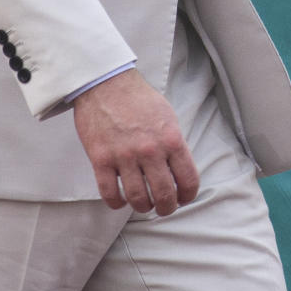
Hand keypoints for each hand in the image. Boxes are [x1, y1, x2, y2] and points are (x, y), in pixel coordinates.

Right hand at [73, 70, 199, 215]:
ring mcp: (125, 156)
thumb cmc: (137, 97)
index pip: (188, 179)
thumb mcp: (167, 115)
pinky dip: (117, 203)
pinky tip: (120, 200)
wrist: (106, 82)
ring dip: (143, 206)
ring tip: (143, 204)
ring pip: (138, 199)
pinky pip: (110, 193)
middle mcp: (150, 150)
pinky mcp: (101, 159)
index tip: (184, 198)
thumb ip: (174, 143)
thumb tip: (179, 168)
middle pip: (164, 195)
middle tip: (164, 207)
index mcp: (171, 139)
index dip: (188, 195)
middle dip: (167, 207)